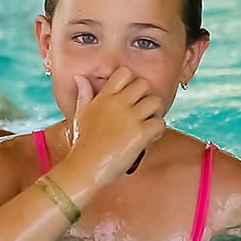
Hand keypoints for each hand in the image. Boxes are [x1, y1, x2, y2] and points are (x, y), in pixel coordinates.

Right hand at [67, 68, 164, 186]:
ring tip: (147, 124)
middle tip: (142, 111)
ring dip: (155, 113)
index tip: (129, 96)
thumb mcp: (81, 114)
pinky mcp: (140, 134)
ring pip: (156, 102)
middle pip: (144, 84)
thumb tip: (80, 77)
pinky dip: (158, 131)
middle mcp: (118, 103)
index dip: (131, 82)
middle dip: (146, 96)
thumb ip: (84, 94)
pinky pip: (160, 123)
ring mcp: (130, 118)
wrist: (85, 167)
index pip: (124, 73)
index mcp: (104, 97)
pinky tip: (148, 138)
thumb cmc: (82, 143)